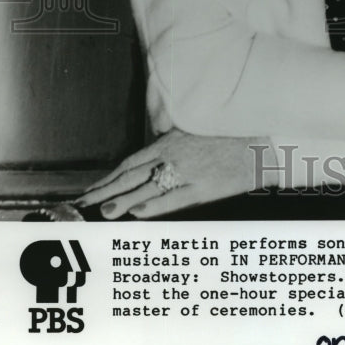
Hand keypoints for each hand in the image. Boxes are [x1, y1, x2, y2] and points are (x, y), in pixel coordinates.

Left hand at [77, 129, 272, 218]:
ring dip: (123, 200)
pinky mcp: (204, 187)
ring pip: (147, 188)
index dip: (109, 178)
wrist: (260, 140)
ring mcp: (188, 172)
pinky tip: (136, 213)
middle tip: (84, 205)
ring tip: (104, 211)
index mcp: (170, 141)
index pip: (131, 162)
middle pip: (132, 175)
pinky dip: (153, 205)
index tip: (91, 190)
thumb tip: (151, 153)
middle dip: (106, 190)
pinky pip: (173, 199)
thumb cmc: (229, 135)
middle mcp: (174, 156)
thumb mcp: (196, 131)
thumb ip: (172, 141)